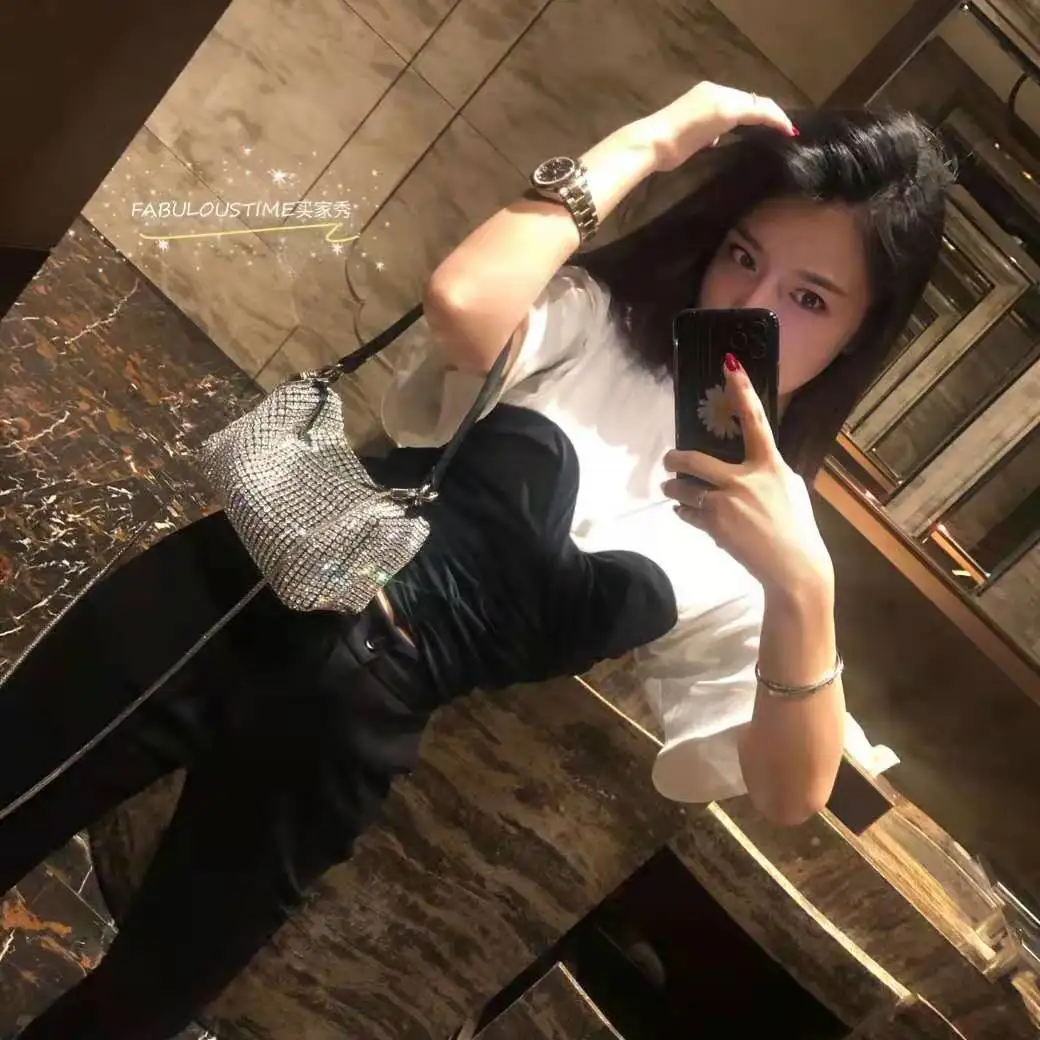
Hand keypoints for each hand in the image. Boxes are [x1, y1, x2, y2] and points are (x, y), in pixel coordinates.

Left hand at [643, 81, 795, 172]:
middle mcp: (711, 97)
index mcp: (720, 92)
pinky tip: (729, 139)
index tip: (791, 132)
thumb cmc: (688, 129)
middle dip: (764, 115)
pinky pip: (719, 124)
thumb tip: (772, 115)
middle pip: (746, 104)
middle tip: (781, 130)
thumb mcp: (724, 114)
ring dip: (748, 121)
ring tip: (763, 134)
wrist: (653, 144)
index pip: (756, 101)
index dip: (775, 114)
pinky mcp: (691, 130)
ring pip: (733, 114)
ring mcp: (700, 112)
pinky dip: (731, 128)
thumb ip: (751, 111)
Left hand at [662, 356, 833, 599]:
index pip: (755, 420)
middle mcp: (745, 479)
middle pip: (695, 460)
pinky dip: (684, 511)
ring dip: (674, 489)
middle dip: (675, 460)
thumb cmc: (797, 527)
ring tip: (672, 489)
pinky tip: (685, 512)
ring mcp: (727, 503)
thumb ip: (768, 471)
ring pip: (684, 489)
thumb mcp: (791, 489)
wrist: (794, 567)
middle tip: (670, 461)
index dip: (742, 390)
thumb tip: (750, 464)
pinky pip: (687, 513)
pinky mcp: (715, 526)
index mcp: (770, 465)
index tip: (729, 365)